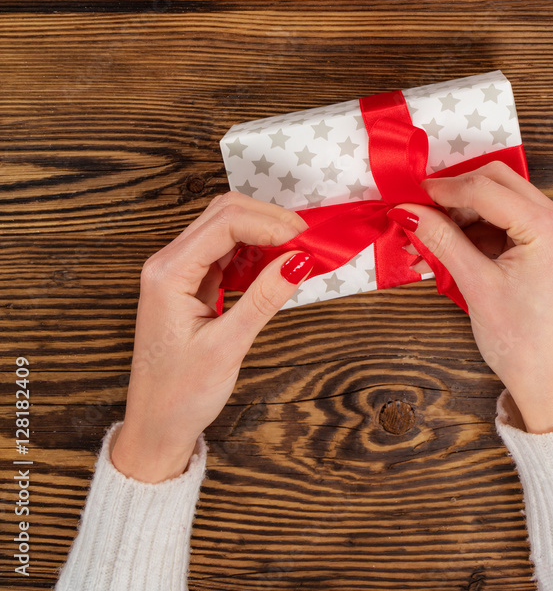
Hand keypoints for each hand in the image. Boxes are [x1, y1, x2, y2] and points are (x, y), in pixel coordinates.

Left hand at [110, 192, 309, 481]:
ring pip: (226, 226)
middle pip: (224, 213)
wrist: (156, 427)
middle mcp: (168, 263)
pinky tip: (276, 264)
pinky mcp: (191, 282)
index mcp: (168, 273)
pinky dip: (255, 249)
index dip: (270, 224)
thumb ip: (264, 298)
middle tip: (307, 242)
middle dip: (269, 220)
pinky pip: (226, 249)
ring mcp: (179, 270)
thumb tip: (300, 260)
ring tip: (298, 252)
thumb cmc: (180, 395)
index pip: (225, 222)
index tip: (306, 241)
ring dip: (264, 232)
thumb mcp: (227, 347)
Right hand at [398, 162, 552, 433]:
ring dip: (465, 213)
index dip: (443, 190)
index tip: (410, 195)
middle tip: (421, 211)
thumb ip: (441, 239)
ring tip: (429, 237)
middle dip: (456, 195)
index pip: (486, 189)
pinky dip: (481, 229)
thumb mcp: (475, 285)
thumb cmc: (522, 343)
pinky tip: (452, 246)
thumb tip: (408, 209)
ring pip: (503, 199)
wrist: (552, 385)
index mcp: (552, 229)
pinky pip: (512, 220)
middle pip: (498, 182)